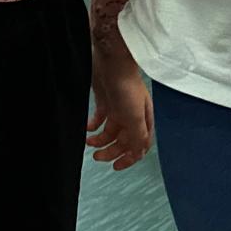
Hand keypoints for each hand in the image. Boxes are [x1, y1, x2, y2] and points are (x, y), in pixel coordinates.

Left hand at [87, 42, 153, 170]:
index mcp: (143, 120)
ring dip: (100, 140)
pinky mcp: (106, 101)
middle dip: (110, 151)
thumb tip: (139, 154)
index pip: (139, 145)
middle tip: (97, 157)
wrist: (112, 63)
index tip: (116, 167)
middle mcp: (132, 116)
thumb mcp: (135, 116)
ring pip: (110, 132)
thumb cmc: (127, 86)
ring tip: (89, 142)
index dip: (129, 158)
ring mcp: (118, 108)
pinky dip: (93, 126)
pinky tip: (87, 128)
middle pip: (123, 141)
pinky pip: (99, 120)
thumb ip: (137, 136)